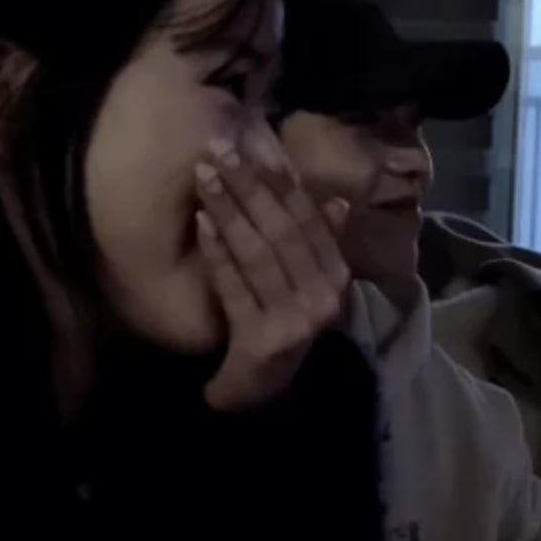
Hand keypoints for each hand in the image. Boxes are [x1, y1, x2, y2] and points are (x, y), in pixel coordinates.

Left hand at [194, 127, 350, 410]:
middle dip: (249, 187)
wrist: (262, 393)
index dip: (282, 182)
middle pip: (282, 231)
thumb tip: (339, 202)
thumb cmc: (281, 327)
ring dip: (229, 211)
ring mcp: (296, 320)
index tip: (255, 148)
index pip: (310, 220)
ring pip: (259, 254)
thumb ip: (319, 244)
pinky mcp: (264, 340)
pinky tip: (202, 224)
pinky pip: (236, 287)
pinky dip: (218, 254)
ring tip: (204, 178)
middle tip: (218, 152)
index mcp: (336, 277)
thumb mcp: (306, 285)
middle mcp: (324, 297)